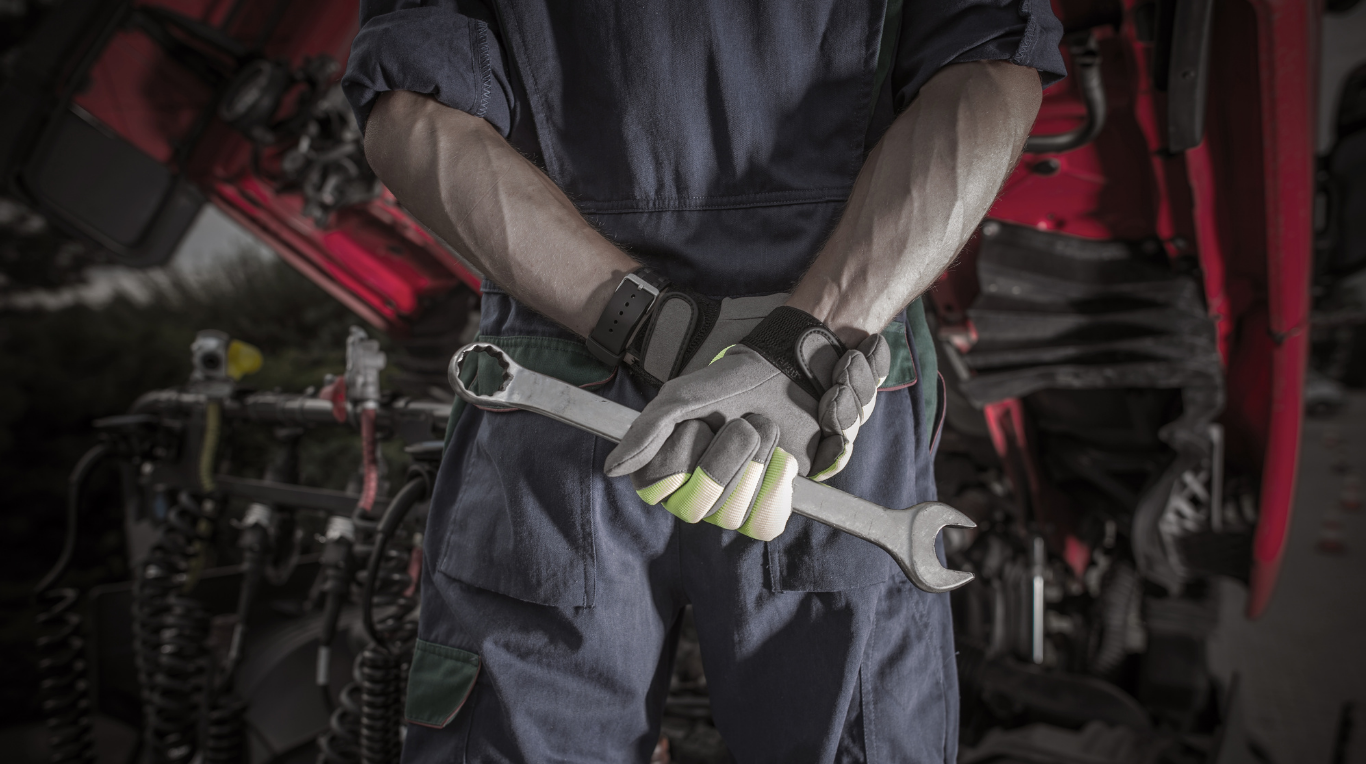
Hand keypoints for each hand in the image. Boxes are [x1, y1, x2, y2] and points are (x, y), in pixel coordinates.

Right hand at [604, 307, 889, 539]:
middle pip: (698, 508)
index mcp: (664, 467)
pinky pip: (764, 523)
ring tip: (764, 431)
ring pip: (732, 516)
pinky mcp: (767, 507)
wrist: (791, 376)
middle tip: (744, 423)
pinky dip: (776, 487)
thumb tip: (613, 469)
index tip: (702, 424)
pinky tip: (781, 459)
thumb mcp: (684, 397)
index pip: (658, 489)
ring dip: (756, 463)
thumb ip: (647, 430)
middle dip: (728, 457)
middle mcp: (693, 493)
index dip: (684, 457)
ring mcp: (731, 504)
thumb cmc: (733, 384)